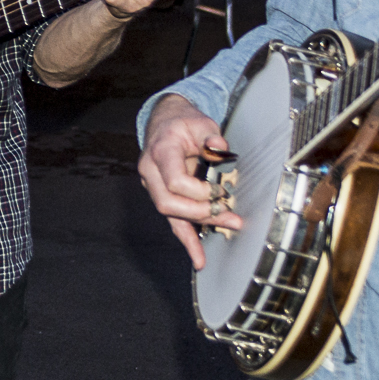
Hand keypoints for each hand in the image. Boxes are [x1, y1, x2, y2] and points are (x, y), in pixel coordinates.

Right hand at [137, 94, 239, 268]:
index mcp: (160, 152)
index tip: (218, 190)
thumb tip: (220, 149)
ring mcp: (154, 186)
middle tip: (227, 216)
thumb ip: (210, 136)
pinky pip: (172, 220)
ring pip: (170, 216)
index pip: (174, 181)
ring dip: (193, 233)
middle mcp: (151, 172)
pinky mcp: (163, 196)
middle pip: (168, 203)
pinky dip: (186, 239)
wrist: (165, 123)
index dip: (198, 191)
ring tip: (209, 250)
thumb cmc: (183, 124)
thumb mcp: (200, 123)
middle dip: (199, 214)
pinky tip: (197, 256)